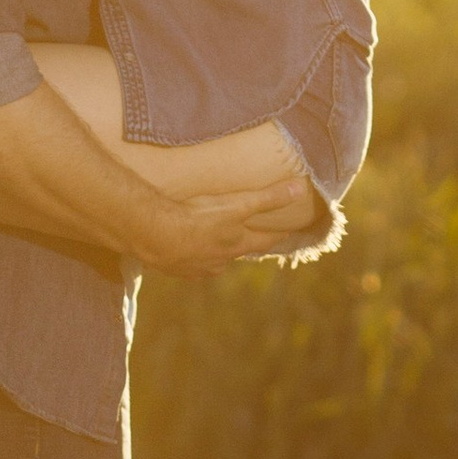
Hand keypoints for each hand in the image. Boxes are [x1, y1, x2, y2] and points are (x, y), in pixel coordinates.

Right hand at [138, 168, 317, 277]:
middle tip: (247, 236)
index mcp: (237, 244)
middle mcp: (221, 260)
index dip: (277, 234)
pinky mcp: (176, 269)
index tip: (288, 231)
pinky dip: (190, 257)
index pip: (265, 240)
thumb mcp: (237, 204)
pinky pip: (188, 264)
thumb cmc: (198, 218)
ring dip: (216, 253)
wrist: (157, 236)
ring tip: (212, 241)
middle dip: (244, 244)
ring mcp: (198, 267)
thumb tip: (300, 190)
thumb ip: (268, 198)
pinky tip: (183, 250)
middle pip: (239, 252)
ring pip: (214, 261)